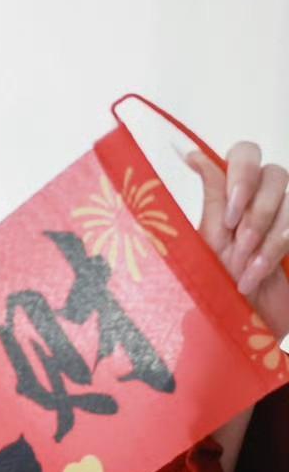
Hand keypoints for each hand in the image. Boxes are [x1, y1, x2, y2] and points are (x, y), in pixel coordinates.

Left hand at [185, 141, 288, 343]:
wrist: (246, 319)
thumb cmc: (220, 279)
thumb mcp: (209, 238)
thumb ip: (212, 194)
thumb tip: (192, 152)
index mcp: (234, 191)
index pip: (245, 152)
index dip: (241, 174)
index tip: (228, 211)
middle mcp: (262, 196)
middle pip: (274, 173)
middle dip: (257, 210)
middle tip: (238, 240)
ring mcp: (286, 213)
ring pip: (288, 201)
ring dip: (265, 237)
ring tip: (245, 267)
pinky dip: (277, 248)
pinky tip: (260, 273)